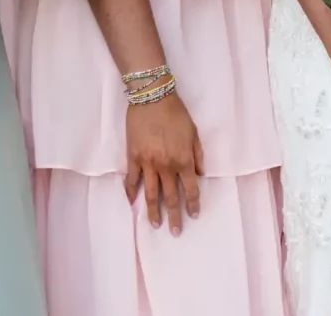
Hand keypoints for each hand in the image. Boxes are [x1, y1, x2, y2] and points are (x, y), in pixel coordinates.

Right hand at [124, 91, 202, 235]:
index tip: (194, 215)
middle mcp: (165, 166)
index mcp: (183, 159)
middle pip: (170, 196)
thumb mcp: (194, 131)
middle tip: (175, 232)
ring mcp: (147, 164)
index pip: (190, 188)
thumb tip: (200, 173)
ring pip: (150, 194)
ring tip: (155, 225)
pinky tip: (131, 202)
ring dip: (152, 211)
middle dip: (174, 216)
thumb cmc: (176, 113)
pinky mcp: (133, 158)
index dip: (193, 203)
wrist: (152, 98)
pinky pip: (132, 180)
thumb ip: (197, 154)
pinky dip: (130, 192)